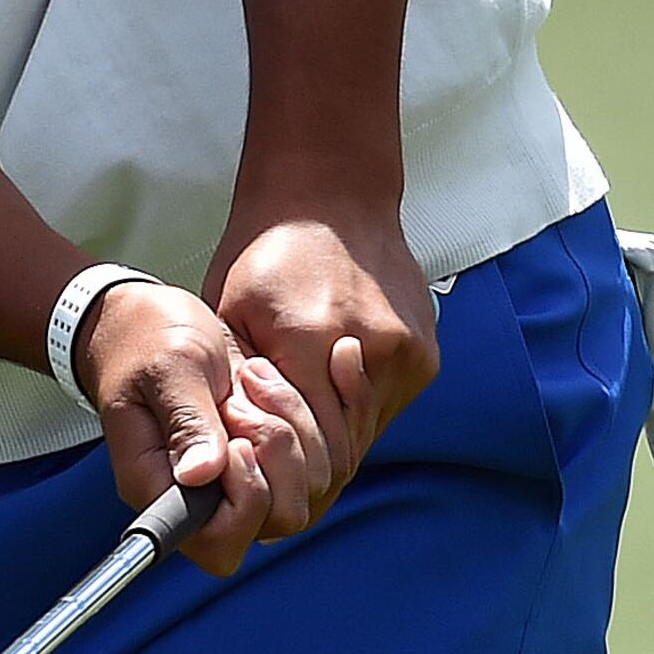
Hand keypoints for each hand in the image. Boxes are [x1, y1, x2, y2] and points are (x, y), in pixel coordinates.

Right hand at [74, 278, 334, 580]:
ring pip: (311, 486)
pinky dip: (326, 411)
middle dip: (280, 452)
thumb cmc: (147, 340)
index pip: (219, 543)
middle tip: (243, 398)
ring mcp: (241, 481)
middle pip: (280, 518)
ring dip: (298, 425)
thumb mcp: (167, 368)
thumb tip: (201, 474)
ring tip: (255, 376)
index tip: (237, 441)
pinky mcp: (270, 458)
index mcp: (160, 488)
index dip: (247, 499)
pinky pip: (325, 457)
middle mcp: (204, 499)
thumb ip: (187, 420)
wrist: (152, 320)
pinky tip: (306, 369)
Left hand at [204, 189, 438, 511]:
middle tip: (274, 432)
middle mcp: (372, 347)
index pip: (305, 443)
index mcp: (312, 338)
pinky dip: (357, 406)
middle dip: (306, 452)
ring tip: (300, 401)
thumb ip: (234, 384)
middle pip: (342, 447)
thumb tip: (235, 449)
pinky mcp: (425, 354)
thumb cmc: (269, 251)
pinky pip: (388, 406)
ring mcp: (408, 352)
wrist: (330, 197)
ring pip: (367, 431)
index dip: (278, 455)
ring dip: (334, 430)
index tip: (255, 446)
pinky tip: (329, 379)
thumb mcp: (228, 314)